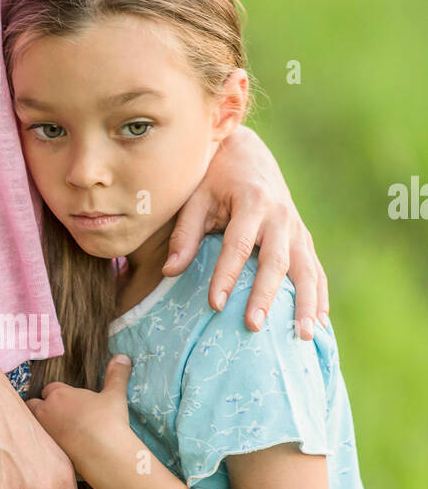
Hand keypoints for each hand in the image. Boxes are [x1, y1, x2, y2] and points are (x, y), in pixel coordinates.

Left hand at [26, 355, 132, 479]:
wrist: (103, 453)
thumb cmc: (108, 420)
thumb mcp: (115, 394)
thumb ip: (116, 375)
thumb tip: (122, 356)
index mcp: (59, 394)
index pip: (50, 388)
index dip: (58, 394)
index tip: (69, 400)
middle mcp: (47, 411)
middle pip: (33, 405)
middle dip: (41, 407)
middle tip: (58, 415)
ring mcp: (44, 432)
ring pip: (34, 424)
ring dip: (42, 425)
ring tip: (58, 430)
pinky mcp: (46, 451)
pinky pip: (40, 444)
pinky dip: (47, 443)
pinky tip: (62, 446)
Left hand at [162, 125, 328, 338]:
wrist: (247, 153)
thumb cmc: (215, 177)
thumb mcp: (196, 197)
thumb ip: (185, 234)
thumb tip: (169, 271)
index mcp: (252, 202)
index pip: (238, 244)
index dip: (226, 275)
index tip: (214, 304)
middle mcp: (280, 216)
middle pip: (276, 261)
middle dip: (265, 295)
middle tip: (254, 326)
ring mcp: (296, 228)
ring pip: (306, 269)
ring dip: (306, 304)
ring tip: (303, 336)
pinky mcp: (303, 239)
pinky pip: (315, 271)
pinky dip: (319, 298)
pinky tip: (318, 325)